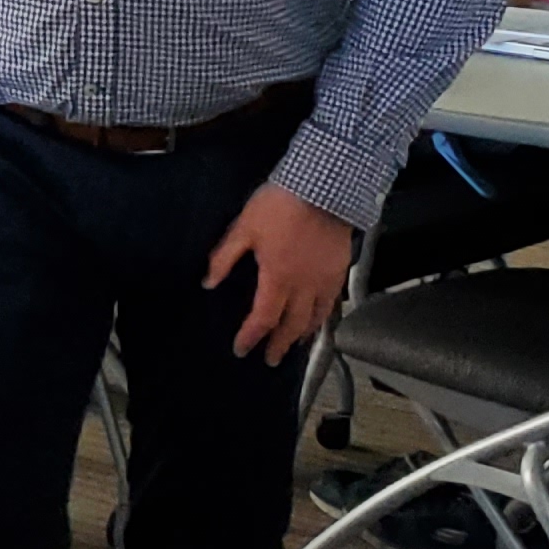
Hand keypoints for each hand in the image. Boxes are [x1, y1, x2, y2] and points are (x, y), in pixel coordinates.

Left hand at [204, 185, 352, 361]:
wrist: (324, 188)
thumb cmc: (280, 206)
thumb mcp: (244, 228)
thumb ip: (224, 258)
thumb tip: (208, 283)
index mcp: (277, 279)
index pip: (262, 319)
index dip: (251, 337)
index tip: (241, 349)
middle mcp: (304, 287)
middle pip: (291, 326)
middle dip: (278, 345)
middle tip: (270, 360)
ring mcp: (325, 281)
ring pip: (315, 319)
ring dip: (302, 336)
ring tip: (293, 346)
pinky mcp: (340, 271)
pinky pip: (332, 304)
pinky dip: (323, 318)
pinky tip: (318, 321)